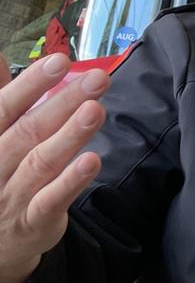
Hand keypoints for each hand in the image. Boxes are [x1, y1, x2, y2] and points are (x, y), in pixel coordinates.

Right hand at [0, 54, 109, 282]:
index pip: (4, 108)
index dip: (31, 84)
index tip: (60, 60)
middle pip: (28, 130)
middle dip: (64, 102)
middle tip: (97, 78)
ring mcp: (11, 195)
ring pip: (41, 162)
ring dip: (70, 135)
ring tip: (96, 110)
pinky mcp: (33, 221)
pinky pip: (51, 200)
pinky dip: (71, 181)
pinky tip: (92, 161)